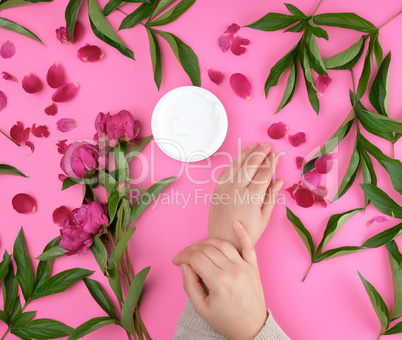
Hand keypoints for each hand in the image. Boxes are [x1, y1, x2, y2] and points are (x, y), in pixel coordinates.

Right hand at [173, 221, 266, 339]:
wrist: (252, 328)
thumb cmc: (225, 320)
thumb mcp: (201, 308)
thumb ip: (189, 285)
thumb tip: (184, 264)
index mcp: (219, 282)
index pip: (195, 258)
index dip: (182, 256)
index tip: (176, 261)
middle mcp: (232, 270)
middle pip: (207, 249)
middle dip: (191, 249)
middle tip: (184, 256)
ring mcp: (245, 267)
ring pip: (222, 244)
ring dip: (207, 242)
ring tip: (197, 247)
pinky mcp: (253, 267)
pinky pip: (248, 245)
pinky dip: (243, 233)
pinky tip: (235, 223)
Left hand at [209, 142, 282, 249]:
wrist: (222, 241)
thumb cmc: (246, 233)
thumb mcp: (264, 218)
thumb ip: (271, 197)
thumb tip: (279, 181)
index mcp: (252, 197)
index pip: (265, 173)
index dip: (272, 162)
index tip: (277, 155)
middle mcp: (238, 189)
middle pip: (251, 164)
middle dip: (261, 152)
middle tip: (268, 145)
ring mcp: (225, 188)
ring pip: (237, 164)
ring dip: (246, 153)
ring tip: (255, 145)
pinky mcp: (217, 190)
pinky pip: (226, 171)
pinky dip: (234, 162)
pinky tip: (240, 158)